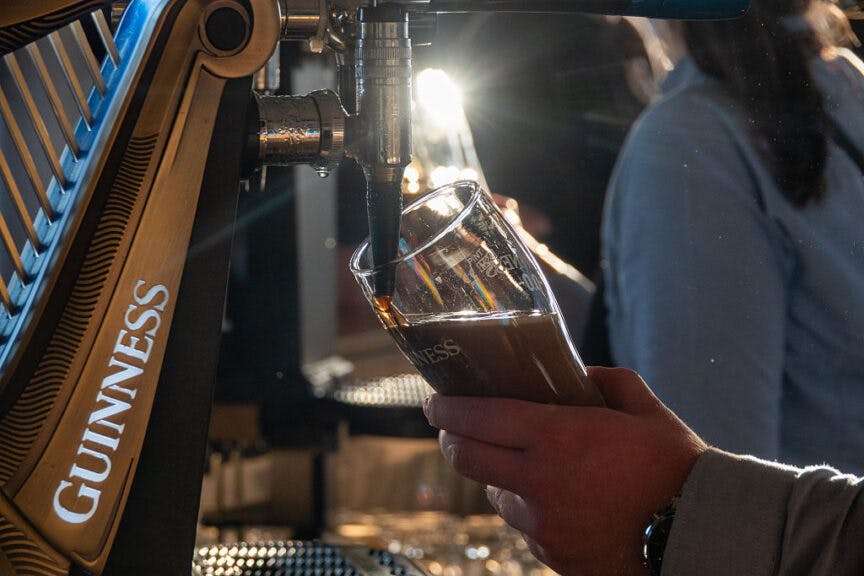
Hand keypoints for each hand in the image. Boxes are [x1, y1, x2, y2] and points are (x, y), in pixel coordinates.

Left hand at [423, 367, 706, 575]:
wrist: (699, 537)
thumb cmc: (677, 468)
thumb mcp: (646, 409)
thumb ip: (607, 381)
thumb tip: (580, 373)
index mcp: (556, 437)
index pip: (476, 418)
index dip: (446, 408)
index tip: (435, 401)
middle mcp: (539, 482)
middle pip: (467, 459)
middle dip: (452, 439)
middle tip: (453, 428)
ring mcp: (543, 525)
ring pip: (495, 496)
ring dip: (496, 478)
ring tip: (516, 465)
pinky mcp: (554, 555)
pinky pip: (525, 527)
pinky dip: (527, 510)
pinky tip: (551, 500)